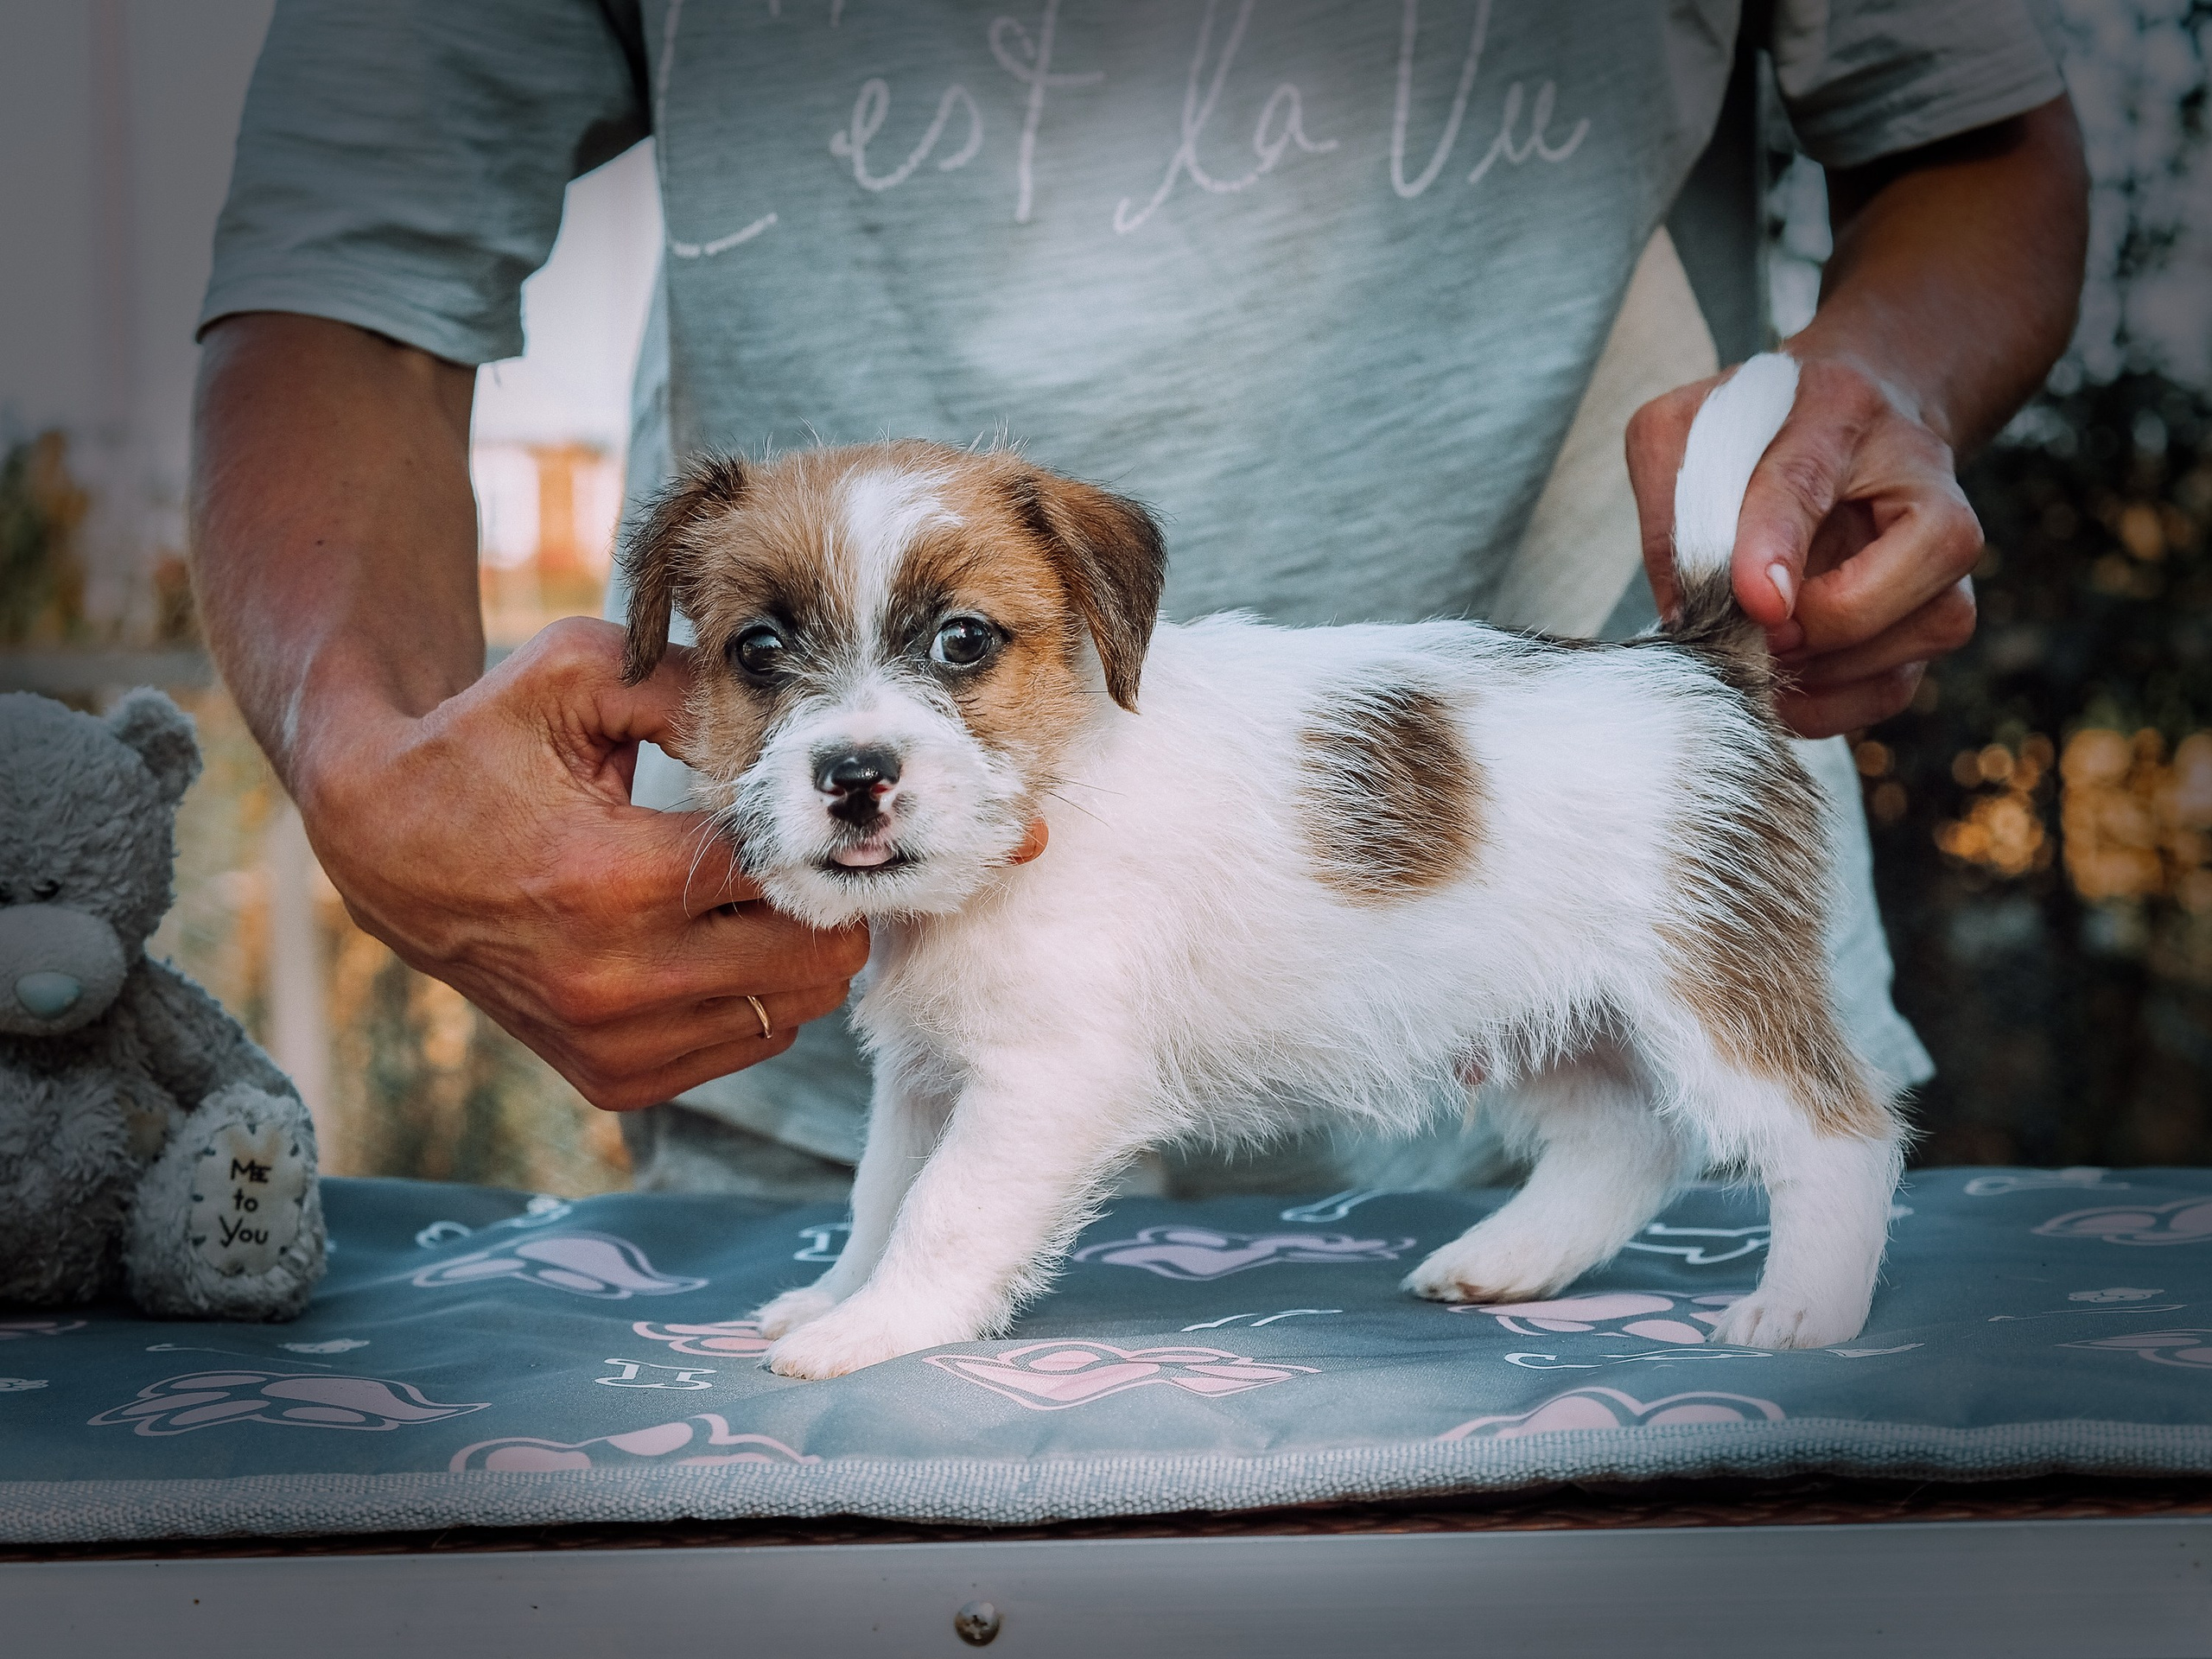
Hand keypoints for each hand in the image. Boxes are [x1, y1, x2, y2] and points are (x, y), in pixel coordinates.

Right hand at [292, 618, 868, 1110]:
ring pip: (792, 1009)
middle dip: (820, 896)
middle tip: (801, 851)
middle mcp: (613, 980)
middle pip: (809, 957)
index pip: (783, 874)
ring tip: (755, 893)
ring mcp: (611, 1041)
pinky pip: (747, 1044)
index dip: (812, 833)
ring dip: (794, 950)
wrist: (379, 838)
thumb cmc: (481, 743)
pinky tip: (717, 940)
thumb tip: (790, 723)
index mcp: (611, 879)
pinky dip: (755, 995)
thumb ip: (688, 689)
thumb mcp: (575, 676)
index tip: (806, 806)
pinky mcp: (610, 1078)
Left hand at [1628, 353, 1982, 738]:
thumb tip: (1685, 616)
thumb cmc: (1754, 430)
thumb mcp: (1684, 435)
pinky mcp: (1937, 610)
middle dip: (1822, 622)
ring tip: (1764, 656)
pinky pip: (1901, 681)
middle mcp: (1920, 475)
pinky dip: (1837, 705)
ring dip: (1830, 669)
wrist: (1847, 423)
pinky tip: (1787, 691)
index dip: (1778, 543)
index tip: (1756, 600)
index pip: (1805, 480)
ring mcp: (1944, 549)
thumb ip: (1671, 512)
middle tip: (1752, 634)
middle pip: (1917, 557)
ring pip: (1927, 628)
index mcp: (1836, 409)